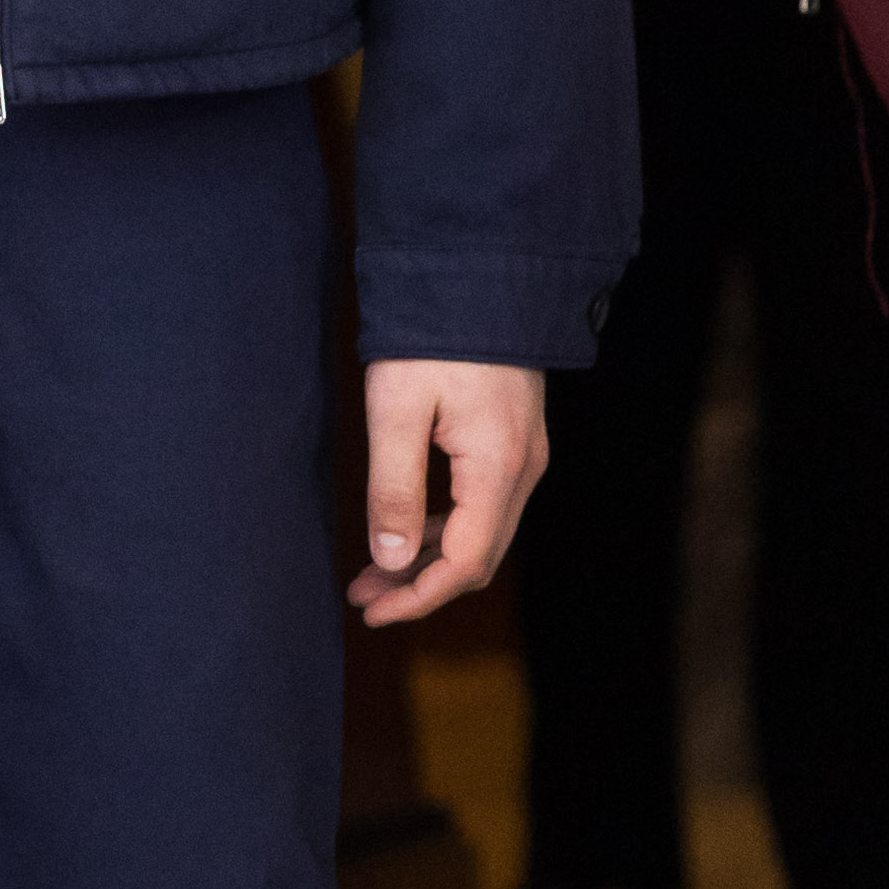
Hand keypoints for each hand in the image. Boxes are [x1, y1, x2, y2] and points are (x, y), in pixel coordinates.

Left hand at [347, 359, 546, 626]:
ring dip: (429, 560)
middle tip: (362, 596)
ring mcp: (525, 457)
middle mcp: (523, 471)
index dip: (417, 597)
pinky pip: (483, 506)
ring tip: (372, 574)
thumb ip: (393, 488)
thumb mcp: (396, 410)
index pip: (463, 563)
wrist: (481, 278)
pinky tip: (404, 531)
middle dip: (420, 586)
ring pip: (481, 534)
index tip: (370, 611)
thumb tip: (389, 560)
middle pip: (478, 557)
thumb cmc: (433, 338)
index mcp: (497, 470)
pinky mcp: (515, 443)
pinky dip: (443, 529)